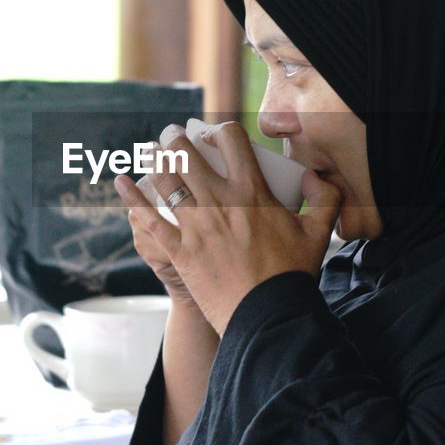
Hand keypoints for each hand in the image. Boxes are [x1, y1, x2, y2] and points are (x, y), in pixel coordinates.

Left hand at [115, 122, 341, 333]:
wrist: (269, 315)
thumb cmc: (293, 275)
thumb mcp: (318, 232)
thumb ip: (324, 198)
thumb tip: (313, 175)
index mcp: (252, 191)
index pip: (233, 141)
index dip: (222, 130)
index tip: (217, 135)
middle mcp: (220, 201)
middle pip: (189, 155)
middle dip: (177, 139)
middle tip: (172, 135)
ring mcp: (197, 225)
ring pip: (166, 180)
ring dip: (154, 159)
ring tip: (150, 150)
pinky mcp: (181, 250)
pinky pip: (149, 219)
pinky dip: (132, 200)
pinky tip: (121, 184)